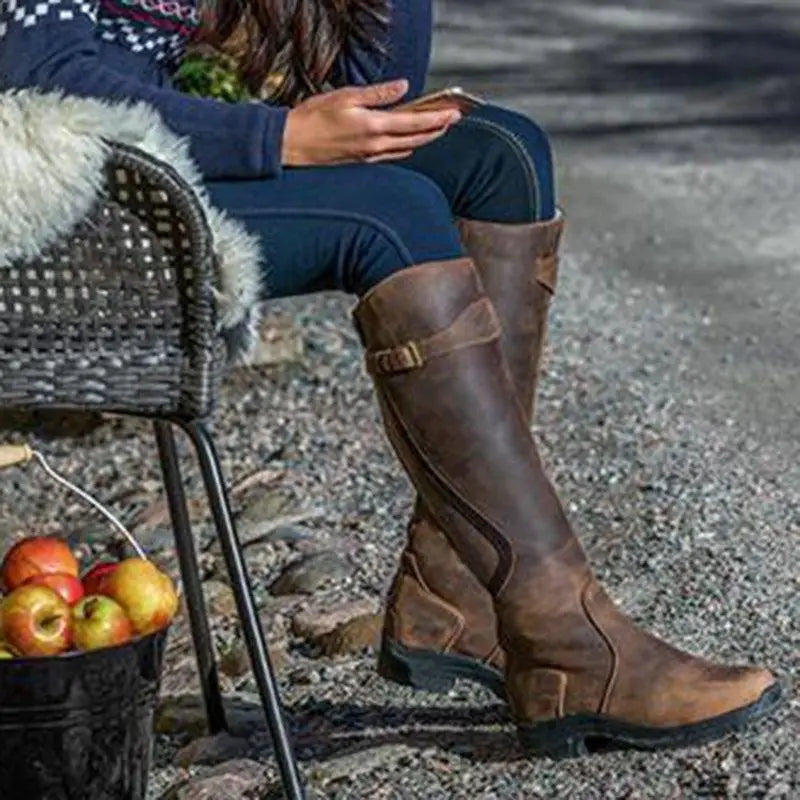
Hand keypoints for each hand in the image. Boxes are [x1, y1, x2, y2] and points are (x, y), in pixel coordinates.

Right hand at [281, 79, 460, 166]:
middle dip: (437, 130)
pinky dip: (406, 148)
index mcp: (373, 126)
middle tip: (452, 121)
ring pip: (406, 149)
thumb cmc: (314, 117)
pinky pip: (392, 156)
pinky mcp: (362, 162)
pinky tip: (411, 144)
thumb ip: (378, 94)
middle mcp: (375, 145)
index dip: (436, 118)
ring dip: (424, 139)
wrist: (293, 144)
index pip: (414, 122)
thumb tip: (403, 87)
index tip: (453, 113)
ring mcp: (369, 156)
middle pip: (416, 139)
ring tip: (437, 130)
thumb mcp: (346, 96)